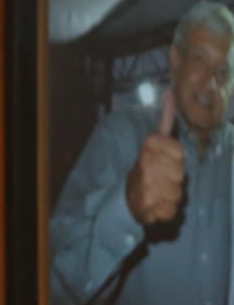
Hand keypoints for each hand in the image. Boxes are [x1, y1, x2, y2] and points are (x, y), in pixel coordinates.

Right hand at [125, 95, 185, 225]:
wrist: (124, 198)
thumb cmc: (145, 168)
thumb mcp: (153, 142)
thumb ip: (165, 120)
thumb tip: (170, 92)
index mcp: (149, 148)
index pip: (181, 154)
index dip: (176, 160)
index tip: (163, 161)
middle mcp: (147, 167)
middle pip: (181, 175)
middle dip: (174, 179)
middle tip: (159, 179)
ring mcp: (147, 189)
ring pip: (178, 194)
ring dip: (170, 196)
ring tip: (156, 193)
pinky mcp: (148, 210)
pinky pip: (171, 211)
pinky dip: (165, 211)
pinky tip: (154, 205)